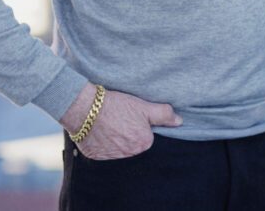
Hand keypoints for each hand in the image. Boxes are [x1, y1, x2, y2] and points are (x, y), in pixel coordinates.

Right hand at [59, 83, 181, 159]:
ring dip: (116, 142)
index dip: (140, 127)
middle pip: (134, 146)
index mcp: (143, 143)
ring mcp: (112, 159)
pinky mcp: (97, 158)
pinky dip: (103, 146)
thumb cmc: (116, 105)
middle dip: (129, 136)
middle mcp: (130, 155)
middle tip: (120, 122)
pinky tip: (100, 133)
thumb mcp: (143, 106)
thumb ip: (163, 114)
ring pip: (119, 150)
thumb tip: (179, 121)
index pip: (147, 138)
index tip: (132, 119)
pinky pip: (104, 154)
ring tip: (109, 126)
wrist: (85, 108)